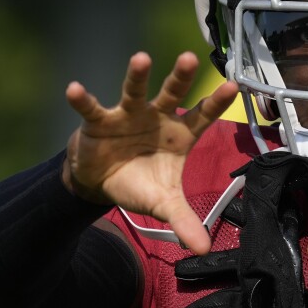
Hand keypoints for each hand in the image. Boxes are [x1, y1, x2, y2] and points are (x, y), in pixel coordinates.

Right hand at [63, 51, 237, 253]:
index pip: (202, 117)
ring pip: (134, 92)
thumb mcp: (164, 203)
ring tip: (140, 59)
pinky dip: (82, 100)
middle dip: (180, 77)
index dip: (216, 103)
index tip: (234, 86)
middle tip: (190, 58)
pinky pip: (91, 109)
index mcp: (179, 135)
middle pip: (172, 94)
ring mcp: (128, 116)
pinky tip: (73, 89)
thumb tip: (204, 249)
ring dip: (136, 77)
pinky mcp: (100, 122)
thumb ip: (184, 221)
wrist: (102, 181)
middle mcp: (156, 118)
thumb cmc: (140, 182)